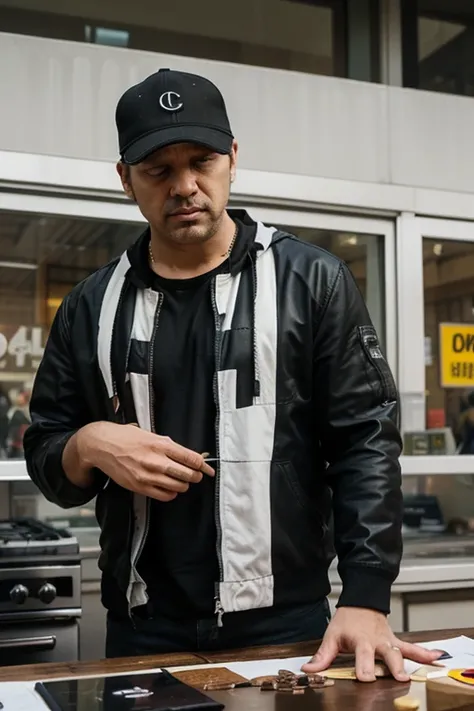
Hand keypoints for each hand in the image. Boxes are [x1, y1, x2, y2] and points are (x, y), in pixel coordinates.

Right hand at [75, 421, 213, 501]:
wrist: (101, 445)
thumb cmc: (126, 437)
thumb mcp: (151, 435)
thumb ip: (170, 446)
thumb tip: (191, 456)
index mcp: (161, 444)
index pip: (191, 458)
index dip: (204, 466)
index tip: (209, 470)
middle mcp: (156, 460)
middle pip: (188, 474)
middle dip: (195, 476)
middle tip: (196, 475)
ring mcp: (147, 475)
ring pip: (178, 486)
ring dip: (184, 484)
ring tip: (181, 480)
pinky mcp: (139, 486)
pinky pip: (165, 495)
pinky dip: (171, 493)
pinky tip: (169, 487)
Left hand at [301, 607, 442, 682]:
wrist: (362, 600)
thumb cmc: (347, 620)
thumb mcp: (332, 635)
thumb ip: (323, 656)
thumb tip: (309, 670)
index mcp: (361, 640)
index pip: (362, 656)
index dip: (363, 668)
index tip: (365, 678)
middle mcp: (377, 642)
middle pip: (386, 655)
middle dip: (391, 667)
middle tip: (397, 678)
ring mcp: (389, 641)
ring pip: (402, 652)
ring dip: (411, 661)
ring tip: (417, 672)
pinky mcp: (396, 641)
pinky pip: (411, 647)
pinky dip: (424, 652)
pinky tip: (436, 657)